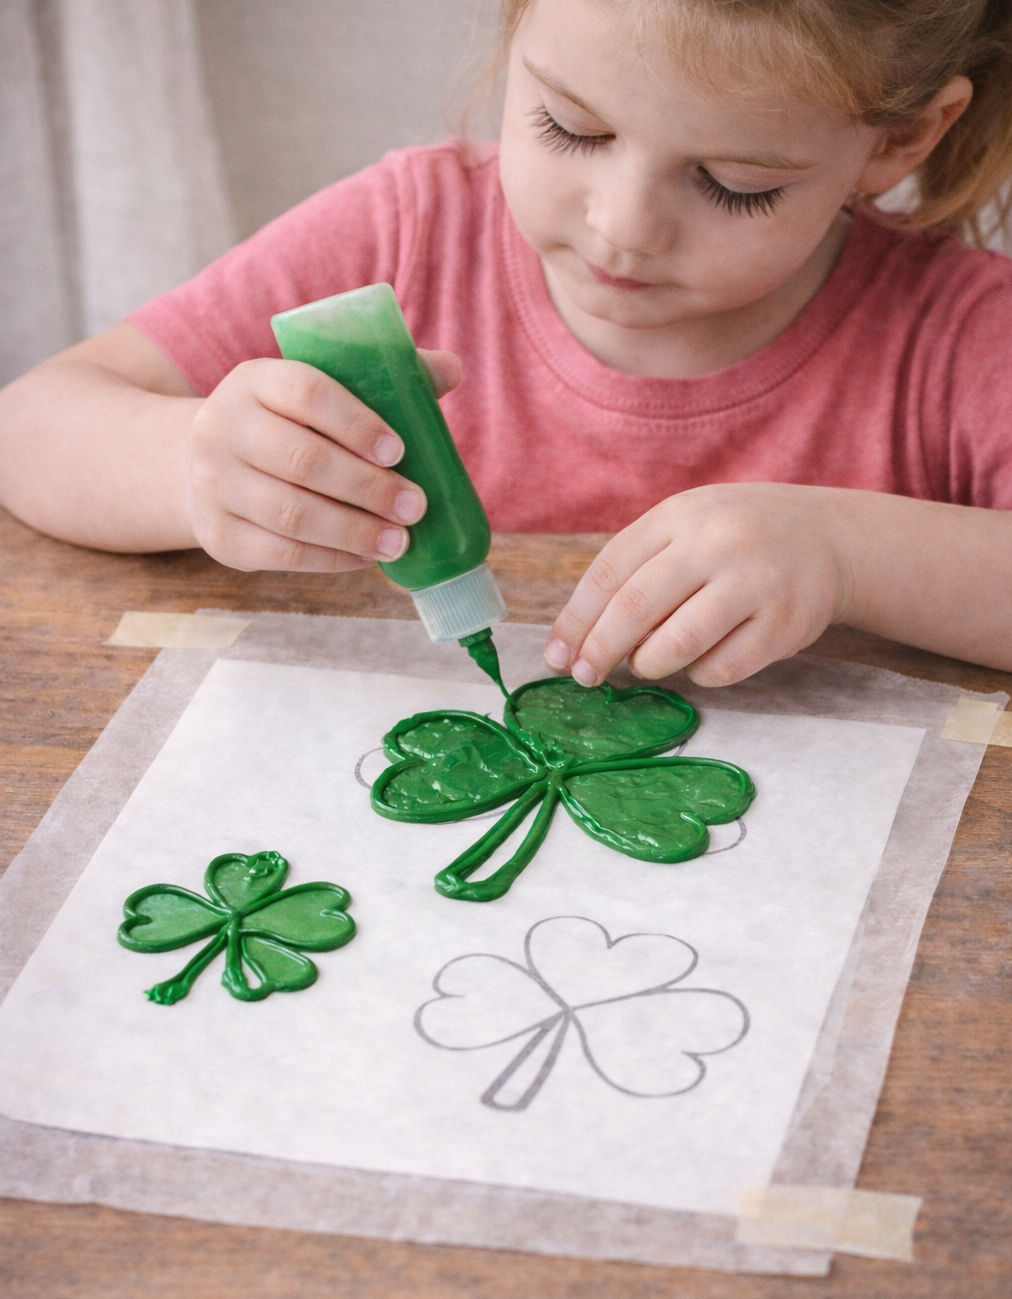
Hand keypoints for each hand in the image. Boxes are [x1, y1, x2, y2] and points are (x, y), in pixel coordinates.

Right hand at [182, 349, 460, 570]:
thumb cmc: (285, 425)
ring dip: (354, 532)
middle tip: (415, 507)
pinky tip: (367, 558)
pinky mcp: (218, 536)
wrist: (200, 463)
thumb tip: (452, 369)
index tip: (398, 451)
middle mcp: (223, 427)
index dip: (356, 423)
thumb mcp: (317, 391)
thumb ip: (383, 377)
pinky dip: (331, 560)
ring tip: (399, 541)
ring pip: (292, 514)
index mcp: (255, 380)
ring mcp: (214, 485)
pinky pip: (280, 555)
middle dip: (368, 488)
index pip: (306, 392)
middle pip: (302, 460)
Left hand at [544, 483, 854, 687]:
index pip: (609, 572)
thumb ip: (636, 571)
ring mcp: (754, 582)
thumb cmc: (735, 540)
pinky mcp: (784, 624)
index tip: (557, 657)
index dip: (576, 620)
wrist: (827, 538)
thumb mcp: (686, 529)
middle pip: (635, 608)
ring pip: (675, 644)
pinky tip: (702, 659)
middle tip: (585, 677)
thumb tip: (577, 641)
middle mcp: (716, 543)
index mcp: (680, 516)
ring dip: (648, 664)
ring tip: (647, 663)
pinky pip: (720, 669)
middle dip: (600, 650)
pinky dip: (699, 674)